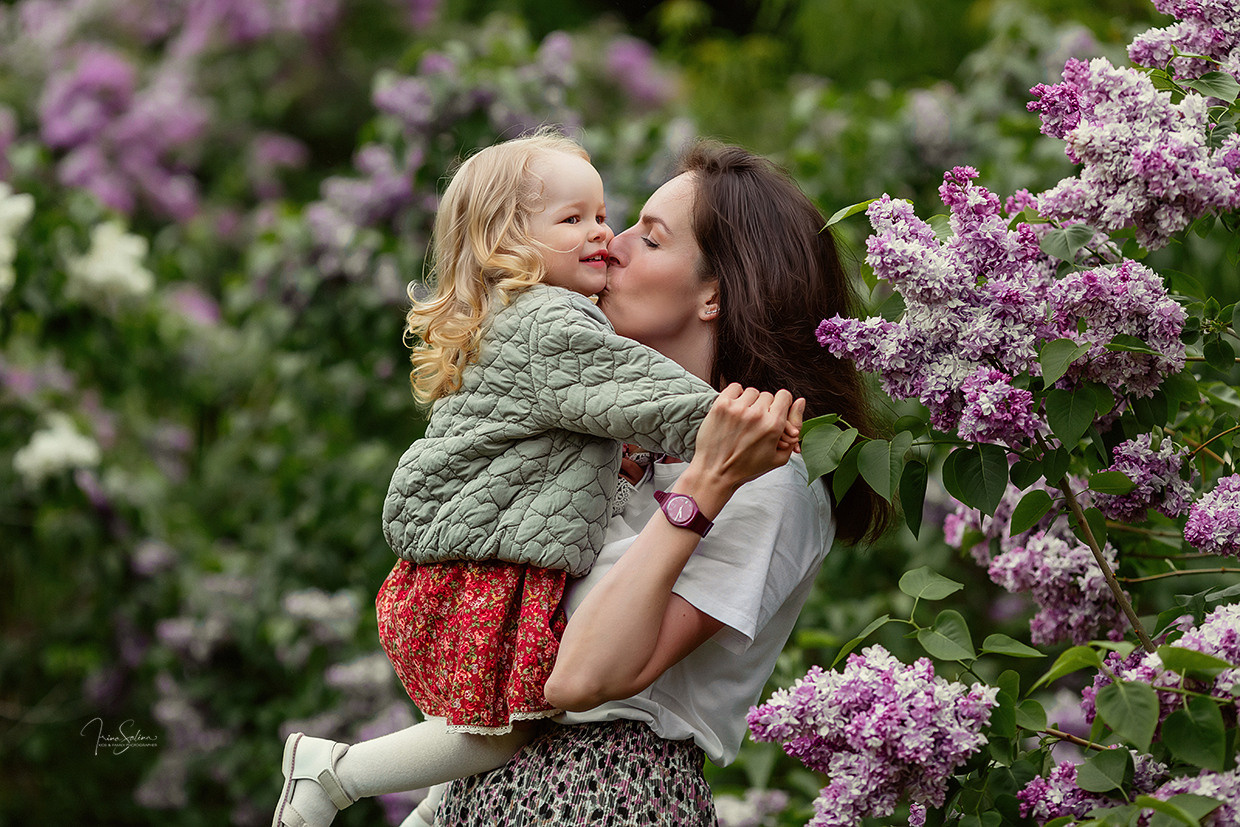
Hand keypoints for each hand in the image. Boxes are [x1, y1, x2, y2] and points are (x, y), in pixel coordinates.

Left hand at [690, 384, 805, 491]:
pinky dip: (736, 395)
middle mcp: (756, 415)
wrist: (715, 473)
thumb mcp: (779, 457)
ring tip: (744, 419)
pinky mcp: (721, 406)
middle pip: (768, 395)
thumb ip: (795, 427)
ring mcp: (737, 409)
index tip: (774, 414)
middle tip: (756, 424)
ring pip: (752, 392)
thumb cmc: (747, 468)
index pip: (784, 396)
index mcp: (773, 426)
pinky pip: (734, 387)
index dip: (781, 405)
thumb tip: (801, 401)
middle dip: (765, 408)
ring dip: (750, 402)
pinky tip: (735, 410)